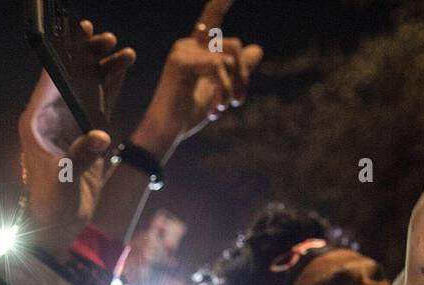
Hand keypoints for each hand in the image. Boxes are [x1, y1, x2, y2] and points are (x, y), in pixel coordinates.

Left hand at [19, 20, 134, 260]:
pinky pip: (102, 101)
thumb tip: (101, 137)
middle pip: (71, 75)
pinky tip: (124, 64)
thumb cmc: (51, 206)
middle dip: (88, 55)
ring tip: (122, 51)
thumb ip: (80, 156)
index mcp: (37, 122)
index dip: (65, 53)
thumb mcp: (62, 181)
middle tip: (107, 40)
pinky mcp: (89, 133)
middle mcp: (53, 116)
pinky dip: (113, 83)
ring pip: (89, 85)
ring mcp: (72, 123)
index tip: (80, 34)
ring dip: (103, 66)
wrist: (59, 228)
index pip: (50, 78)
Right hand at [131, 0, 263, 162]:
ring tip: (224, 107)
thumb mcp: (219, 90)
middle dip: (243, 75)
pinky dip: (223, 90)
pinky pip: (218, 67)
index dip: (220, 3)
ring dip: (234, 86)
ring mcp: (183, 51)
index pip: (211, 19)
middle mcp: (188, 45)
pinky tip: (215, 110)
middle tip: (238, 101)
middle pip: (234, 45)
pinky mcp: (181, 62)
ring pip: (229, 56)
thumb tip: (257, 49)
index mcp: (197, 50)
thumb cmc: (187, 113)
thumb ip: (237, 70)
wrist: (165, 133)